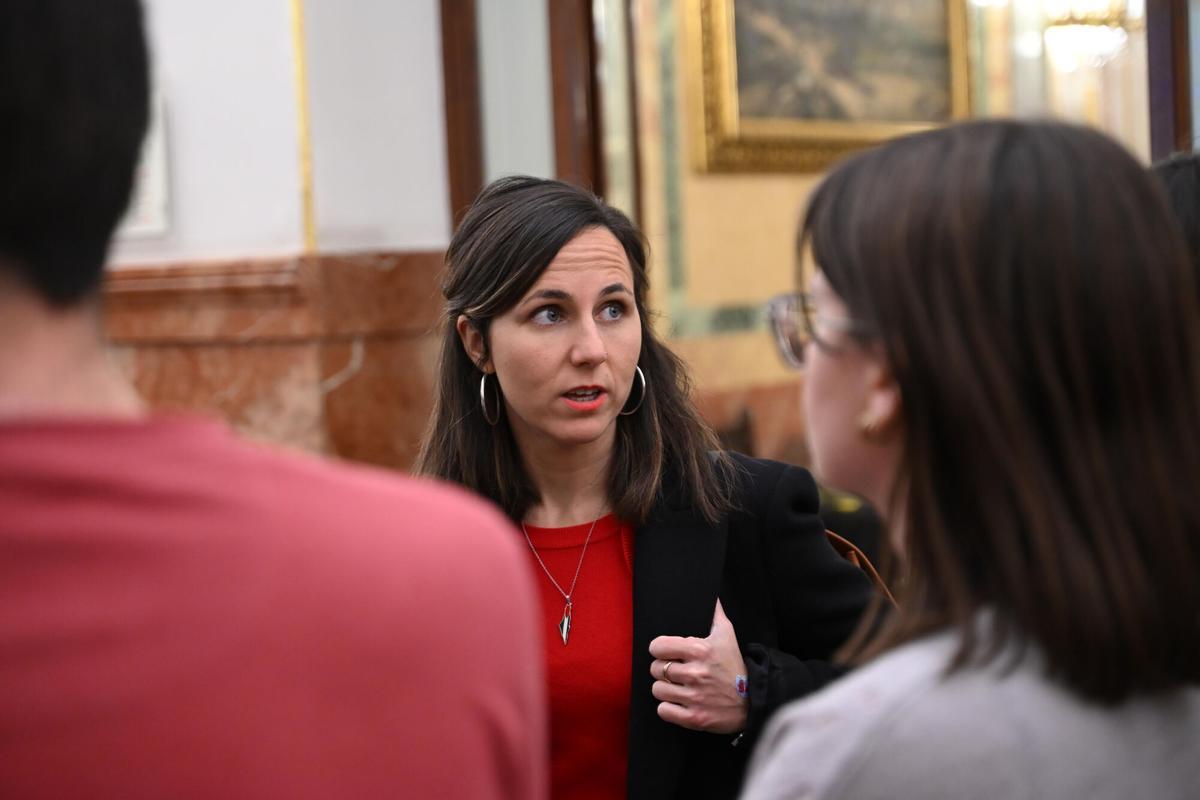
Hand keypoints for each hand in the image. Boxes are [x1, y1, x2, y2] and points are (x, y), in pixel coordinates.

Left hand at [648, 599, 748, 733]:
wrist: (754, 700)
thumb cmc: (736, 666)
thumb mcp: (727, 636)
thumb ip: (715, 614)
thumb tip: (711, 595)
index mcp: (701, 650)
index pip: (658, 646)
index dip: (659, 649)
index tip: (665, 652)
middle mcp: (696, 673)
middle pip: (656, 668)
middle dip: (662, 669)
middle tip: (674, 671)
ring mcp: (695, 697)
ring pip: (658, 690)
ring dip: (664, 689)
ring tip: (676, 687)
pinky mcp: (695, 718)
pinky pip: (663, 711)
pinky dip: (668, 708)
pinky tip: (678, 702)